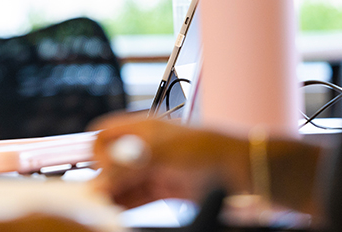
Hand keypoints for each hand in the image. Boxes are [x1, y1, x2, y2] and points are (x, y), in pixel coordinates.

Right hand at [91, 112, 249, 207]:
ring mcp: (156, 169)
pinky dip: (126, 204)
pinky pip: (137, 197)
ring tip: (104, 209)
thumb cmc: (212, 151)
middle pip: (111, 162)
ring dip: (112, 194)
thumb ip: (131, 162)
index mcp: (144, 128)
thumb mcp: (165, 153)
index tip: (101, 172)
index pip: (106, 134)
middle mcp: (146, 147)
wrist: (245, 171)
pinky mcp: (165, 189)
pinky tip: (118, 212)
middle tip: (95, 198)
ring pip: (123, 182)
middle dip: (102, 178)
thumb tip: (105, 173)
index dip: (98, 151)